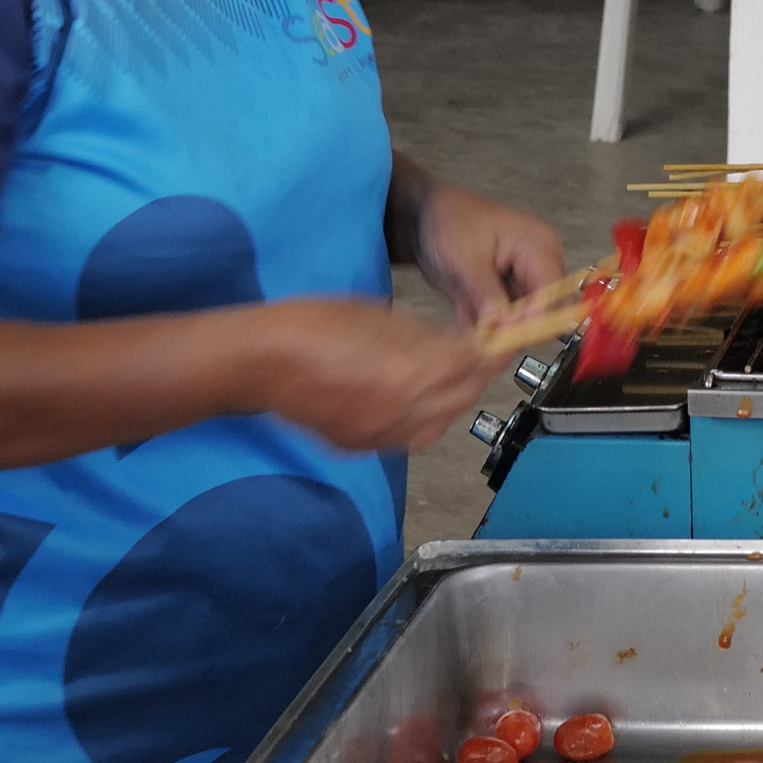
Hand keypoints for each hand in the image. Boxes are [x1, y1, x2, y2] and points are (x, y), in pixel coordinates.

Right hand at [245, 296, 501, 454]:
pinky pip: (403, 436)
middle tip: (473, 355)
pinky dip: (413, 417)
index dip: (491, 353)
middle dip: (471, 376)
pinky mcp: (360, 446)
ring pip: (437, 424)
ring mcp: (382, 434)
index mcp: (414, 372)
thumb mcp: (379, 316)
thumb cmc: (314, 324)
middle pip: (460, 398)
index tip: (501, 342)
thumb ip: (423, 337)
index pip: (472, 366)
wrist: (261, 362)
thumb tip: (452, 345)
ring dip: (446, 400)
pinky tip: (402, 396)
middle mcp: (406, 411)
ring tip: (438, 375)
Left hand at [402, 180, 566, 334]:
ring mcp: (525, 280)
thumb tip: (502, 324)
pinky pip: (505, 319)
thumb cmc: (449, 220)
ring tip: (468, 314)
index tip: (507, 337)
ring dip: (496, 327)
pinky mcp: (509, 292)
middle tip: (485, 334)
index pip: (552, 293)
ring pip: (523, 321)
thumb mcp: (465, 259)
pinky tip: (465, 309)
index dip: (533, 320)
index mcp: (539, 246)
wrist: (426, 217)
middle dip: (513, 327)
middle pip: (544, 311)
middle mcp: (539, 264)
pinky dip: (486, 322)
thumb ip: (485, 293)